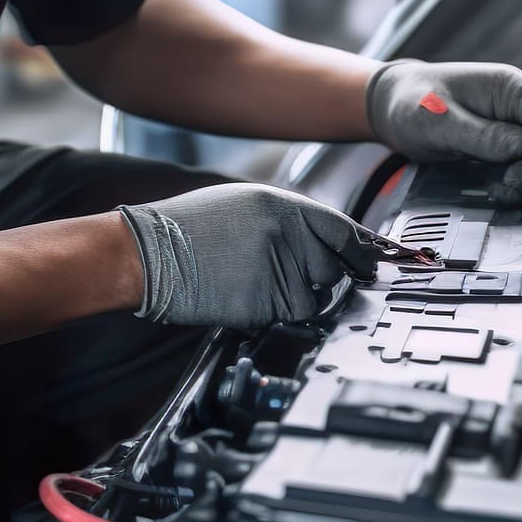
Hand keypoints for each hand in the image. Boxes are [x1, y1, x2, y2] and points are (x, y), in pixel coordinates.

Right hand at [118, 184, 378, 327]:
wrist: (147, 254)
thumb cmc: (186, 230)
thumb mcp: (241, 205)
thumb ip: (286, 219)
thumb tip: (323, 239)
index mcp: (283, 205)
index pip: (344, 230)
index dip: (362, 251)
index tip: (374, 263)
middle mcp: (288, 233)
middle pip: (334, 267)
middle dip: (320, 278)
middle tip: (292, 279)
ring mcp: (278, 267)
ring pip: (315, 296)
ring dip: (296, 298)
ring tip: (257, 286)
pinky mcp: (265, 300)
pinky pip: (289, 316)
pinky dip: (275, 315)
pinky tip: (246, 299)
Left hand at [366, 60, 521, 198]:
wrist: (392, 107)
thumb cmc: (410, 104)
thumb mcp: (439, 121)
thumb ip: (482, 136)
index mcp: (512, 89)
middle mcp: (520, 108)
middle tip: (508, 187)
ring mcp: (514, 128)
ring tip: (499, 190)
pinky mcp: (504, 148)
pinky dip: (520, 187)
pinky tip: (495, 189)